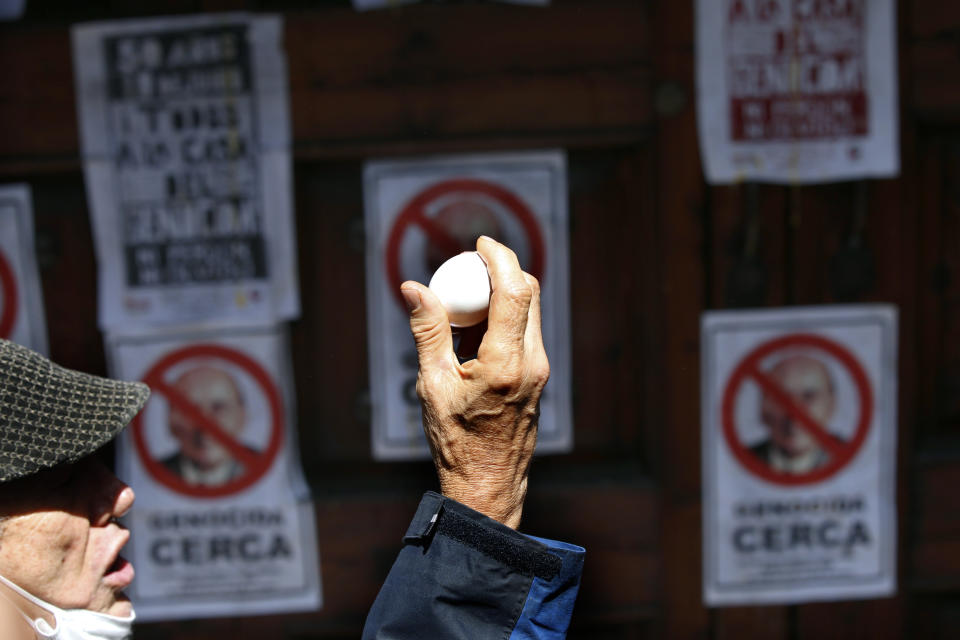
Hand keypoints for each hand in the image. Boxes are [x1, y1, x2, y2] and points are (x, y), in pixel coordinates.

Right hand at [400, 236, 548, 528]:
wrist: (487, 484)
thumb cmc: (456, 440)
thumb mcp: (432, 385)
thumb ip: (427, 331)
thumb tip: (414, 288)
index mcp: (505, 363)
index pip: (514, 291)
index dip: (500, 258)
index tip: (481, 243)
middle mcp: (532, 363)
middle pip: (528, 294)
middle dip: (502, 270)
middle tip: (469, 264)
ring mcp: (539, 370)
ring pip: (529, 312)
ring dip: (502, 294)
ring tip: (464, 302)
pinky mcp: (537, 376)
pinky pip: (525, 332)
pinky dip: (503, 318)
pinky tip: (473, 332)